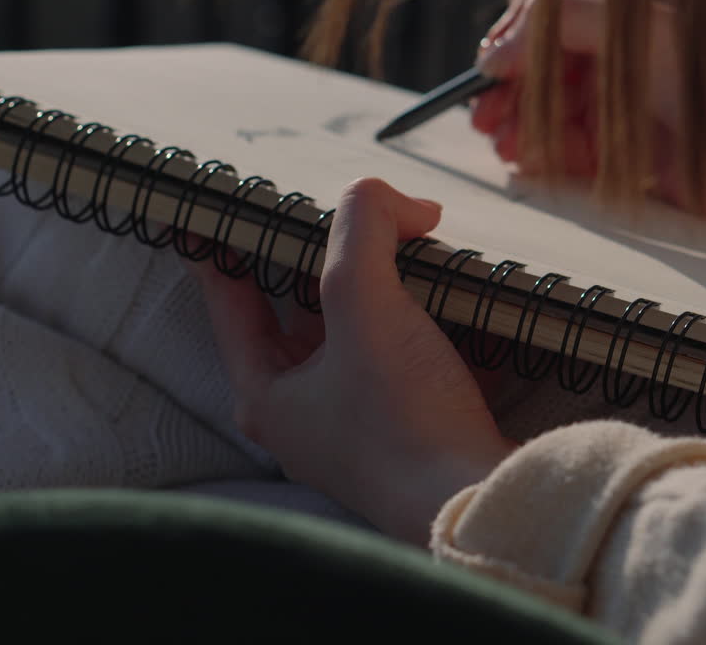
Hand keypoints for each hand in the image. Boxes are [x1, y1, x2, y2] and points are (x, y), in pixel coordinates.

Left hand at [190, 178, 515, 545]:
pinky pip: (420, 363)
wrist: (479, 503)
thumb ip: (363, 229)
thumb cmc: (403, 420)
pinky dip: (441, 329)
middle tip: (352, 216)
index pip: (229, 298)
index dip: (226, 243)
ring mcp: (364, 427)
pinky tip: (468, 302)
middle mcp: (308, 414)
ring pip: (368, 334)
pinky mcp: (418, 433)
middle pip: (305, 311)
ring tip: (417, 245)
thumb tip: (399, 202)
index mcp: (269, 391)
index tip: (225, 203)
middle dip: (332, 260)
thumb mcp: (365, 303)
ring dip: (393, 290)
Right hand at [470, 0, 705, 226]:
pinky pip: (563, 146)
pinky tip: (536, 164)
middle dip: (508, 84)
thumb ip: (565, 26)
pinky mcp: (619, 145)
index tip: (503, 60)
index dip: (515, 22)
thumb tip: (493, 51)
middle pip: (532, 53)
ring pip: (541, 103)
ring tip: (510, 146)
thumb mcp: (645, 36)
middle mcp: (615, 43)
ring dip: (520, 123)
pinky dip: (545, 155)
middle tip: (490, 115)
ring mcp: (615, 94)